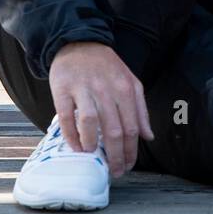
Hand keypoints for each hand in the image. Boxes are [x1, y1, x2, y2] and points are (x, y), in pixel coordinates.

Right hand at [48, 42, 154, 176]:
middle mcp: (107, 90)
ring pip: (91, 122)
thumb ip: (141, 109)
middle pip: (114, 129)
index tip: (128, 165)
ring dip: (92, 144)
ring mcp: (84, 89)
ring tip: (93, 156)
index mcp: (126, 89)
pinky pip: (66, 116)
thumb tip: (149, 136)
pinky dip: (71, 134)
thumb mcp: (131, 83)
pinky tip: (75, 146)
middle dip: (115, 155)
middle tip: (114, 171)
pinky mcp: (63, 89)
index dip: (131, 150)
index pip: (132, 126)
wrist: (80, 42)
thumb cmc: (108, 67)